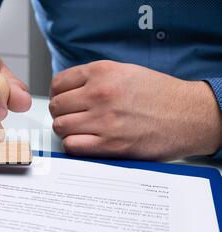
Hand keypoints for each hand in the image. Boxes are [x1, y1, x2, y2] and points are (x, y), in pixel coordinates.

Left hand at [49, 60, 221, 160]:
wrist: (188, 115)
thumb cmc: (158, 95)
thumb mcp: (125, 72)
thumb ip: (95, 78)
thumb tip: (68, 91)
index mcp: (102, 72)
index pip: (58, 84)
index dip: (58, 95)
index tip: (64, 101)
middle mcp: (100, 93)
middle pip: (56, 106)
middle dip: (61, 113)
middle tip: (72, 118)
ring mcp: (104, 119)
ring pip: (60, 126)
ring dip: (66, 130)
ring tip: (79, 131)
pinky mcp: (110, 144)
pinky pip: (71, 146)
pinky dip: (73, 146)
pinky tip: (84, 143)